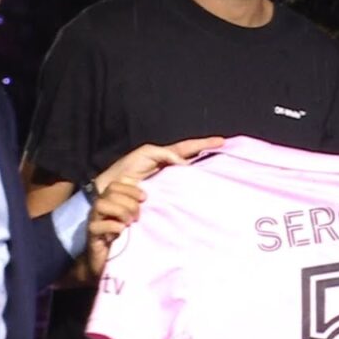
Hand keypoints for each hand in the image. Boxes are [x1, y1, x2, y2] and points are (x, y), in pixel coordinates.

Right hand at [87, 180, 143, 277]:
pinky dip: (113, 226)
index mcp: (108, 201)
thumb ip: (136, 205)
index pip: (115, 184)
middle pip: (110, 192)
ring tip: (129, 223)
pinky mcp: (91, 236)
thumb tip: (147, 194)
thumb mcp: (131, 219)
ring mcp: (93, 221)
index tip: (144, 198)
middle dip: (129, 202)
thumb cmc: (122, 239)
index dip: (131, 189)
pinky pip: (96, 226)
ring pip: (100, 204)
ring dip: (120, 211)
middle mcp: (99, 209)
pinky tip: (121, 232)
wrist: (106, 263)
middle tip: (137, 216)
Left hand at [94, 136, 224, 191]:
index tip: (222, 141)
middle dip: (209, 157)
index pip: (189, 147)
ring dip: (204, 175)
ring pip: (190, 178)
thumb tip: (186, 164)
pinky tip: (202, 193)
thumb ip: (167, 155)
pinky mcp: (165, 197)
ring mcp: (168, 183)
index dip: (204, 143)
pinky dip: (192, 191)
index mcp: (166, 156)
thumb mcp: (147, 153)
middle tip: (227, 155)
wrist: (112, 189)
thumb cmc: (126, 169)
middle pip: (194, 161)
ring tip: (220, 174)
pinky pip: (182, 192)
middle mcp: (170, 169)